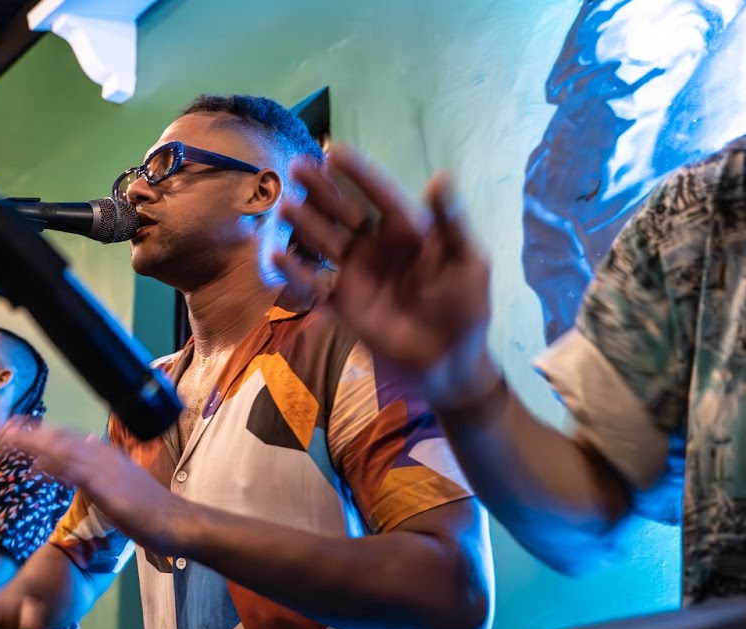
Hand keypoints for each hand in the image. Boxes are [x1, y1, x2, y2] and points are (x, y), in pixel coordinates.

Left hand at [2, 424, 187, 555]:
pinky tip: (33, 468)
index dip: (39, 434)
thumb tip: (72, 466)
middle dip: (26, 433)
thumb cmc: (151, 512)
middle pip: (57, 438)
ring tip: (4, 439)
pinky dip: (51, 468)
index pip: (65, 439)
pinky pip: (73, 473)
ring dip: (30, 443)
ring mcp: (104, 469)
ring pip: (60, 450)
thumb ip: (94, 478)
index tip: (15, 430)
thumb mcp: (118, 490)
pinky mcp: (105, 487)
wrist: (177, 522)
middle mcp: (102, 456)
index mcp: (104, 456)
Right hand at [275, 143, 498, 406]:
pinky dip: (295, 271)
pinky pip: (315, 284)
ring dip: (304, 223)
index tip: (333, 151)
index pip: (378, 194)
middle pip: (344, 211)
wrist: (448, 359)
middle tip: (296, 168)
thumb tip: (440, 177)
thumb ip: (451, 222)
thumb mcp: (468, 261)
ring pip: (325, 241)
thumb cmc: (464, 306)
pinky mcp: (344, 303)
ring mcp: (357, 273)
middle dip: (321, 190)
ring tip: (284, 206)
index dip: (357, 173)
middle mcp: (377, 246)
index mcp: (408, 231)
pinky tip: (277, 257)